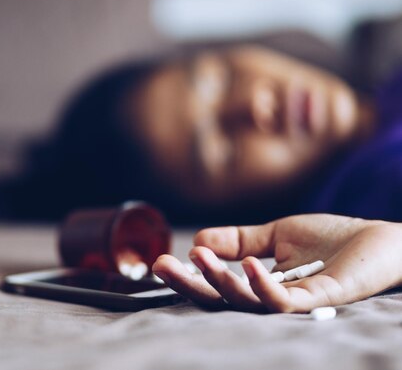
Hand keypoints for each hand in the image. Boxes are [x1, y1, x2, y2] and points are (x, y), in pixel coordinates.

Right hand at [152, 214, 401, 312]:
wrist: (381, 240)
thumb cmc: (332, 240)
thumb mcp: (275, 235)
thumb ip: (238, 239)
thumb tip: (197, 241)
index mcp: (260, 286)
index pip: (216, 287)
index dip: (188, 277)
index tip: (159, 262)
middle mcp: (272, 300)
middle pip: (223, 302)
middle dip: (190, 285)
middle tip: (161, 266)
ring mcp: (296, 302)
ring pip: (248, 303)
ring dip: (220, 282)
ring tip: (200, 258)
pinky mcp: (321, 300)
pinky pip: (286, 302)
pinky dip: (263, 286)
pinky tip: (248, 264)